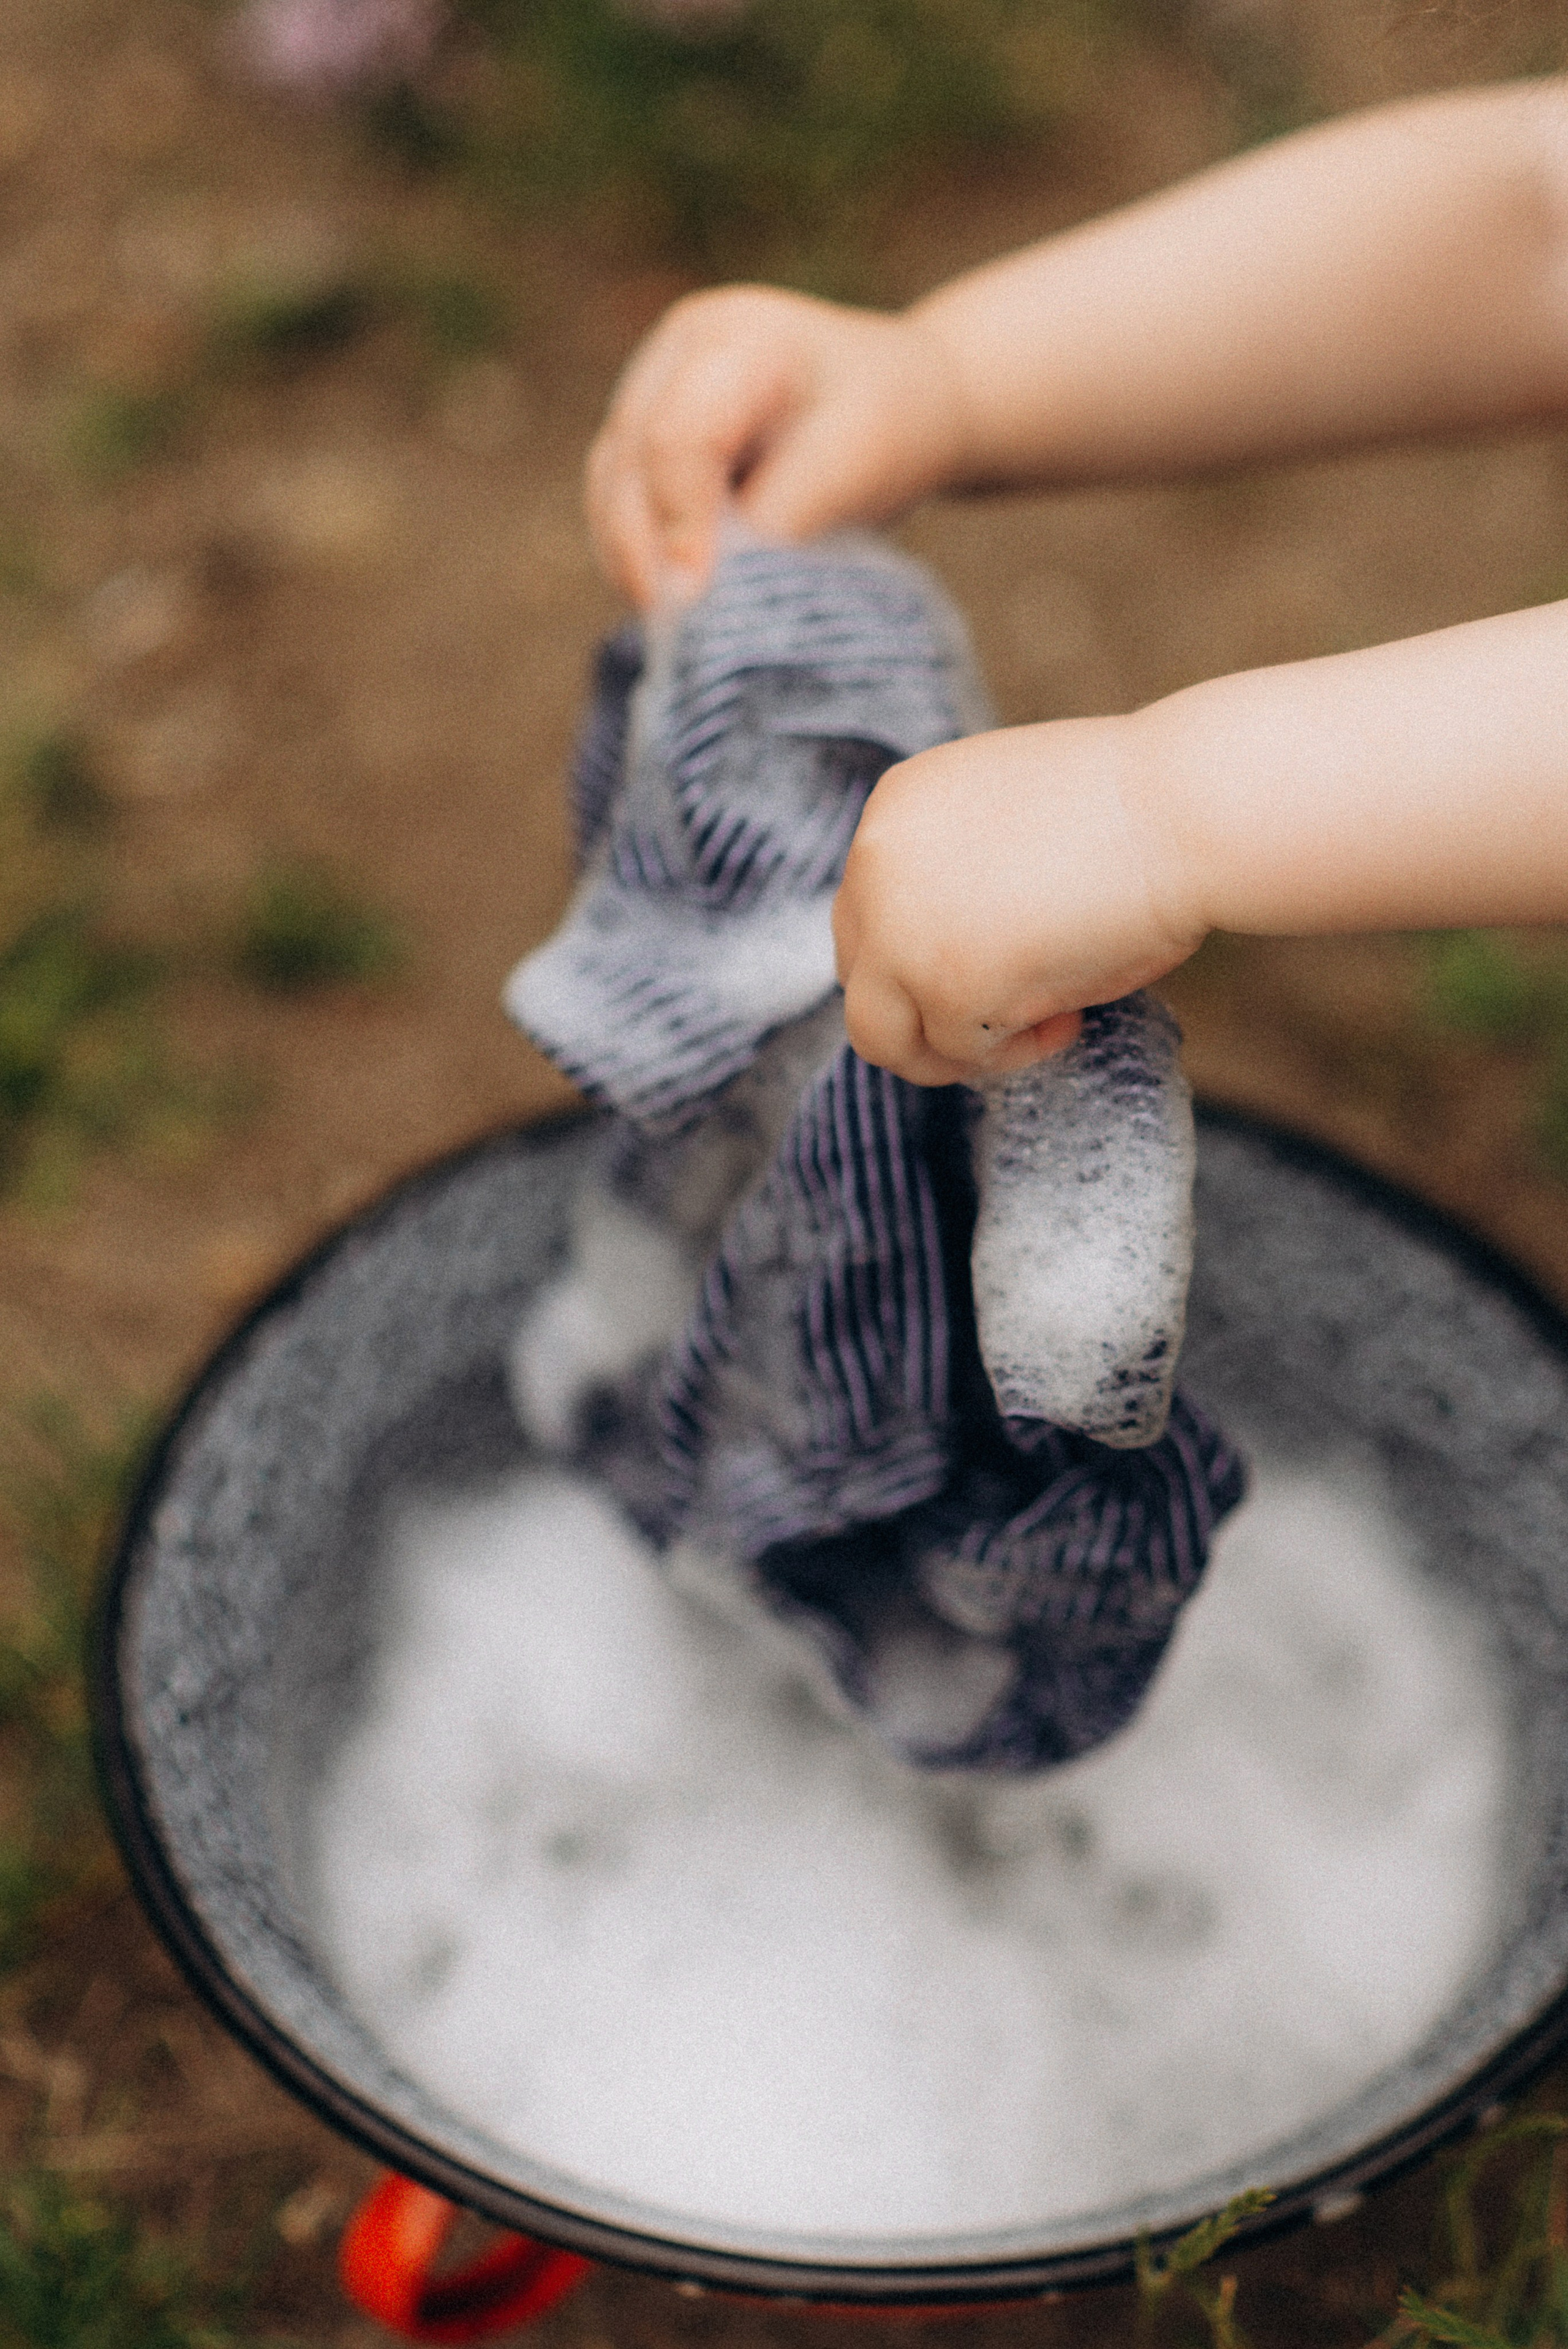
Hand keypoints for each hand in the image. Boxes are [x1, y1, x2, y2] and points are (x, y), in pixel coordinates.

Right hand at [585, 286, 969, 607]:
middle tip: (679, 630)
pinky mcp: (644, 428)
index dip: (680, 523)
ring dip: (632, 560)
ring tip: (675, 622)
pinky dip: (638, 553)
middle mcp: (680, 351)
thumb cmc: (889, 431)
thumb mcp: (852, 474)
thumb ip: (777, 525)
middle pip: (628, 462)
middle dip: (644, 554)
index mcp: (742, 340)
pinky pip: (618, 500)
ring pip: (610, 486)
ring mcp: (653, 384)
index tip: (693, 600)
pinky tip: (671, 595)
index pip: (679, 438)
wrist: (904, 397)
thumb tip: (701, 597)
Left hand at [832, 714, 1203, 1084]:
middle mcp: (874, 865)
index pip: (864, 914)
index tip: (995, 965)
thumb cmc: (1134, 812)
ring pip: (883, 1035)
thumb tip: (948, 951)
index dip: (923, 958)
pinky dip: (1012, 1053)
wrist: (1188, 811)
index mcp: (893, 810)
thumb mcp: (1009, 822)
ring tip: (1038, 1026)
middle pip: (860, 977)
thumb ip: (956, 872)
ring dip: (955, 1049)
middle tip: (1009, 1015)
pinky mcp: (944, 989)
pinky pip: (959, 1054)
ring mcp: (900, 931)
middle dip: (929, 1010)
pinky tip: (1069, 1016)